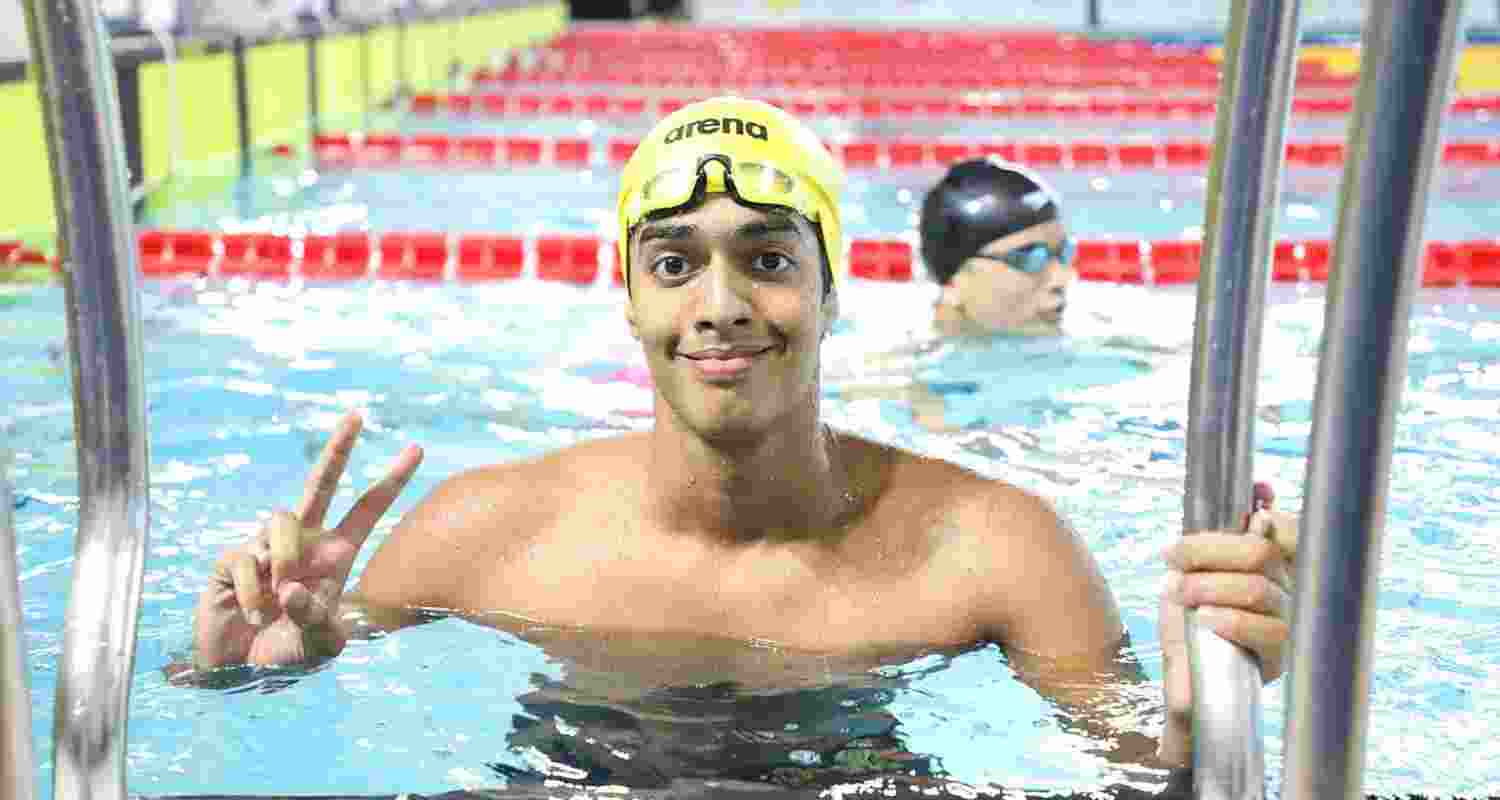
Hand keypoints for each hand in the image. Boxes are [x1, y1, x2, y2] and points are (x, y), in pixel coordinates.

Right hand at [192, 411, 422, 668]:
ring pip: (282, 521)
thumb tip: (293, 588)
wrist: (238, 671)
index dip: (392, 481)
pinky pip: (247, 559)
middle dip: (339, 448)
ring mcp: (267, 547)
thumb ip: (318, 622)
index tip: (417, 449)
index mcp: (335, 555)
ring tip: (276, 604)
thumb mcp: (320, 645)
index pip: (367, 509)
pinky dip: (254, 592)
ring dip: (285, 561)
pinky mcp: (233, 560)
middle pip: (321, 483)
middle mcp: (305, 543)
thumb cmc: (287, 654)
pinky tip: (251, 613)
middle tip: (358, 415)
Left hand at [1156, 509, 1298, 764]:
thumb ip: (1220, 534)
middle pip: (1261, 552)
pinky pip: (1267, 631)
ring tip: (1179, 593)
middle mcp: (1290, 589)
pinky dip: (1230, 619)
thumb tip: (1261, 488)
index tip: (1229, 518)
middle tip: (1173, 560)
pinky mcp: (1282, 656)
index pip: (1287, 529)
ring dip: (1209, 586)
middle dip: (1209, 550)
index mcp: (1274, 563)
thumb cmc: (1190, 618)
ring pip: (1259, 588)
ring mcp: (1289, 623)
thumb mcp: (1195, 570)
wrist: (1184, 681)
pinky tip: (1204, 619)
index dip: (1256, 517)